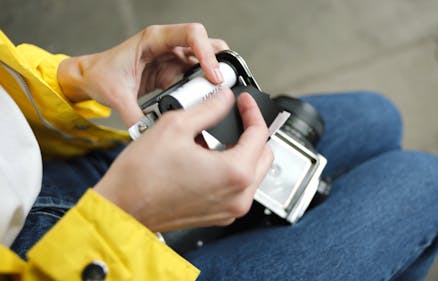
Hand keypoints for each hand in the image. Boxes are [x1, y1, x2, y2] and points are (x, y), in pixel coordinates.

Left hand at [58, 23, 228, 125]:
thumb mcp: (116, 95)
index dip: (207, 53)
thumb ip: (134, 116)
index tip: (213, 75)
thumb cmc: (101, 75)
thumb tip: (149, 134)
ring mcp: (173, 58)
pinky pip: (195, 76)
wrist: (91, 78)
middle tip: (223, 84)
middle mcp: (168, 45)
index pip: (191, 34)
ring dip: (214, 74)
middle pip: (206, 43)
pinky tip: (205, 101)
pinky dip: (203, 87)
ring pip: (205, 59)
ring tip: (218, 94)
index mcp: (154, 39)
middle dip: (219, 61)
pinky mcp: (173, 72)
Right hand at [94, 89, 272, 231]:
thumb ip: (209, 108)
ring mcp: (230, 210)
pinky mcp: (218, 216)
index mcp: (235, 173)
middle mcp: (239, 196)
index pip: (259, 134)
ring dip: (244, 151)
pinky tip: (212, 156)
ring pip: (253, 173)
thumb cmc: (141, 177)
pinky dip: (232, 170)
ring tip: (222, 135)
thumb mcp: (176, 126)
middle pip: (264, 156)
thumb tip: (224, 99)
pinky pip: (237, 188)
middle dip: (254, 132)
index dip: (252, 111)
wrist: (121, 208)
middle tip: (238, 116)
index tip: (244, 102)